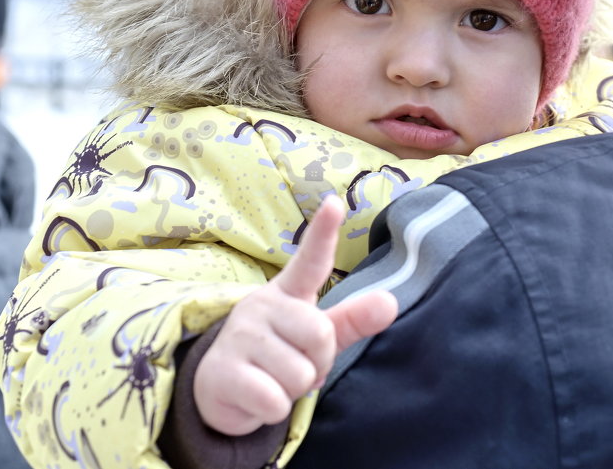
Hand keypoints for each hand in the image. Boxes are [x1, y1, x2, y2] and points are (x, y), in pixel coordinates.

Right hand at [194, 195, 397, 435]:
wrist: (221, 389)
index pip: (310, 260)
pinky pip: (275, 401)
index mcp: (287, 293)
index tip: (335, 203)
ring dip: (294, 390)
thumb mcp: (315, 336)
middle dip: (317, 363)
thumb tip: (391, 302)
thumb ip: (352, 320)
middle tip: (296, 366)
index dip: (323, 232)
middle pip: (320, 335)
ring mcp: (239, 337)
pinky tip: (257, 397)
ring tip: (274, 380)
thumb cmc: (278, 354)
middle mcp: (261, 306)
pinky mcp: (222, 372)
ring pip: (299, 374)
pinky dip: (275, 409)